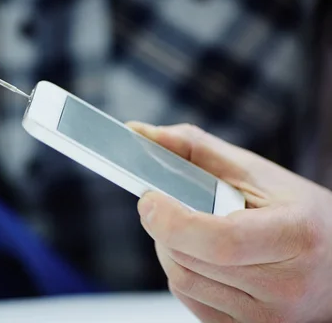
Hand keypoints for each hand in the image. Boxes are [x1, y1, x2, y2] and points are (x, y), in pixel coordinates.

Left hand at [129, 123, 331, 322]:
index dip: (173, 221)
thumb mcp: (255, 172)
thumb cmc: (298, 214)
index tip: (148, 199)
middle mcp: (285, 286)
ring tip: (193, 230)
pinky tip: (204, 257)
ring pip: (182, 281)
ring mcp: (268, 318)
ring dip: (170, 249)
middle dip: (165, 227)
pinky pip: (191, 300)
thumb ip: (194, 149)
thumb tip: (139, 134)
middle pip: (189, 259)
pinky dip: (184, 272)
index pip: (220, 240)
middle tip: (169, 205)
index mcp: (294, 236)